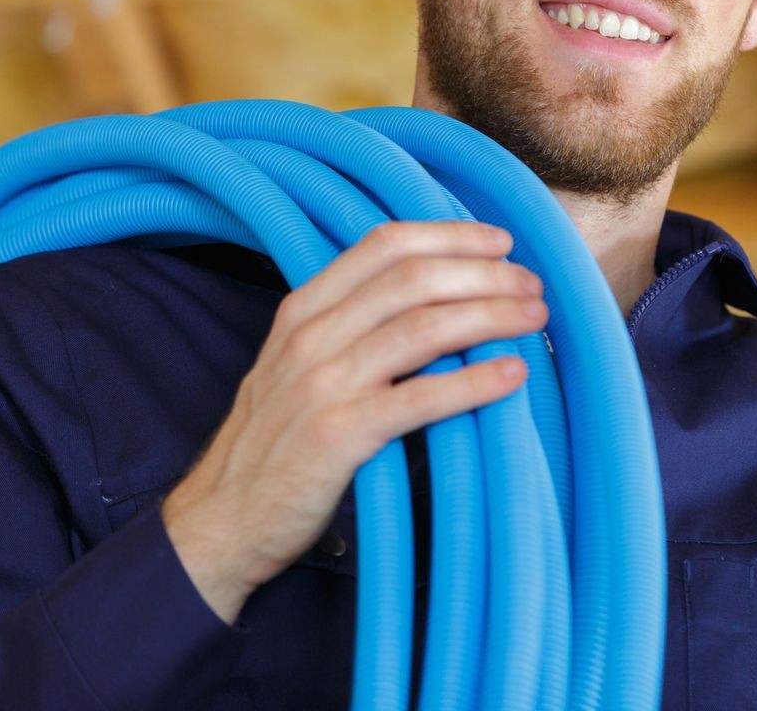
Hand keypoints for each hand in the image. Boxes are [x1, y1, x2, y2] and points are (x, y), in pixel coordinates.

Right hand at [160, 220, 543, 622]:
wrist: (222, 521)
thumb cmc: (275, 442)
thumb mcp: (296, 365)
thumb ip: (349, 326)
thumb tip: (434, 297)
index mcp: (302, 310)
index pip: (383, 245)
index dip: (450, 235)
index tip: (500, 242)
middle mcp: (310, 338)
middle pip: (413, 279)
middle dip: (484, 274)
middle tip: (532, 286)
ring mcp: (322, 385)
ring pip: (423, 328)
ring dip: (491, 316)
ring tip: (535, 320)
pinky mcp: (339, 437)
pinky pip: (419, 398)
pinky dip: (474, 382)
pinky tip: (512, 376)